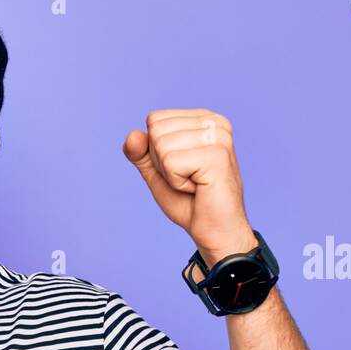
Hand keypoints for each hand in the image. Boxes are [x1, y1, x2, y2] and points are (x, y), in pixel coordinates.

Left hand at [123, 109, 257, 265]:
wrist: (213, 231)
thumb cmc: (190, 202)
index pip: (155, 120)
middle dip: (162, 163)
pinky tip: (198, 188)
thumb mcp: (157, 172)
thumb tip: (132, 134)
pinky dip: (177, 183)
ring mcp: (219, 136)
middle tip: (189, 179)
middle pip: (156, 131)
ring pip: (162, 146)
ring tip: (195, 184)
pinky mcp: (217, 154)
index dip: (157, 152)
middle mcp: (214, 121)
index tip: (182, 168)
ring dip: (171, 174)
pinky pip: (171, 163)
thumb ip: (141, 152)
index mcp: (203, 118)